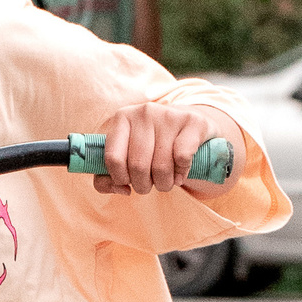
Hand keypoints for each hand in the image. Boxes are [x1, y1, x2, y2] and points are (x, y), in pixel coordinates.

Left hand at [95, 97, 238, 196]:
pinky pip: (182, 157)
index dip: (120, 178)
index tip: (128, 182)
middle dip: (143, 185)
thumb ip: (109, 176)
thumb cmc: (152, 145)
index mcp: (122, 118)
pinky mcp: (193, 121)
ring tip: (166, 181)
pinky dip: (181, 174)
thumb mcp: (127, 154)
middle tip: (150, 185)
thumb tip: (121, 189)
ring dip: (164, 184)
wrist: (189, 125)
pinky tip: (180, 173)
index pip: (114, 158)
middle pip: (138, 166)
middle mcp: (144, 112)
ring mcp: (169, 115)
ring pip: (161, 166)